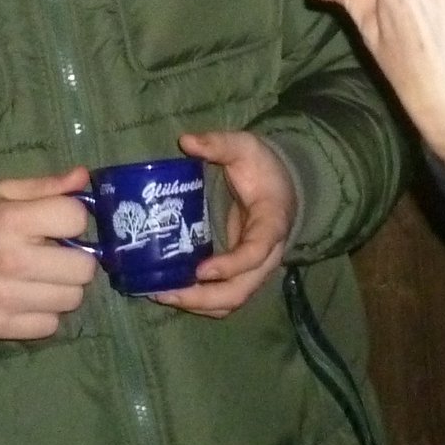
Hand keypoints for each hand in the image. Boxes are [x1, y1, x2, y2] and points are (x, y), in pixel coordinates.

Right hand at [0, 169, 100, 339]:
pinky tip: (28, 298)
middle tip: (56, 256)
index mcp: (11, 221)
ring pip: (72, 299)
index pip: (76, 219)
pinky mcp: (0, 325)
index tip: (61, 224)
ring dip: (62, 288)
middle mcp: (11, 261)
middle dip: (76, 259)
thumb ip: (45, 186)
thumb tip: (82, 176)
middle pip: (83, 268)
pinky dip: (44, 314)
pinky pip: (50, 325)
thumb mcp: (1, 195)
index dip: (74, 219)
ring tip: (41, 278)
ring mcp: (5, 298)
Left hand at [145, 129, 294, 316]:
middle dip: (203, 297)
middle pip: (241, 290)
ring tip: (162, 294)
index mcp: (272, 223)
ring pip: (232, 300)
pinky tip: (171, 292)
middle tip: (166, 291)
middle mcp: (267, 254)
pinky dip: (199, 301)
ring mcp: (254, 268)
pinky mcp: (240, 272)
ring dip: (198, 304)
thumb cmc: (263, 168)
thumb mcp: (246, 148)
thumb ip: (219, 144)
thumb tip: (186, 141)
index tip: (200, 270)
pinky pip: (223, 297)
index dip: (230, 265)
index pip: (256, 252)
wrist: (283, 185)